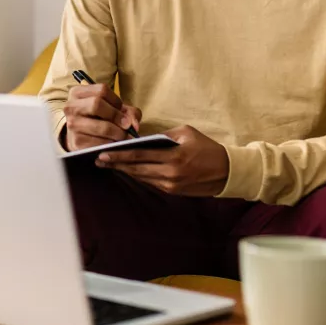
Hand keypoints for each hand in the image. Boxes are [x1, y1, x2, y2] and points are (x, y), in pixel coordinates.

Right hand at [63, 84, 141, 150]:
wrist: (80, 137)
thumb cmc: (98, 118)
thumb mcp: (111, 109)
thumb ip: (128, 112)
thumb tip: (134, 125)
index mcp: (77, 93)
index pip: (101, 90)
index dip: (116, 100)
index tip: (121, 109)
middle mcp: (70, 107)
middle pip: (97, 104)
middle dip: (116, 115)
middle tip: (127, 125)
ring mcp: (72, 125)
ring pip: (101, 126)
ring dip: (117, 133)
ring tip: (123, 136)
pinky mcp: (76, 142)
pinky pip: (99, 143)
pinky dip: (112, 144)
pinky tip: (114, 144)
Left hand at [97, 125, 228, 196]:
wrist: (227, 172)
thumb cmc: (207, 148)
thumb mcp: (187, 133)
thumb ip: (163, 136)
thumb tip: (142, 138)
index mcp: (174, 157)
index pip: (140, 156)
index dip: (119, 155)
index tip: (103, 153)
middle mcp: (170, 174)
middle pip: (136, 169)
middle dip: (116, 164)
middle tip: (99, 160)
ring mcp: (170, 185)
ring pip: (141, 177)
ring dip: (124, 171)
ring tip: (108, 164)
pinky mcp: (171, 191)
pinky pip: (149, 181)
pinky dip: (138, 175)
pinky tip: (126, 170)